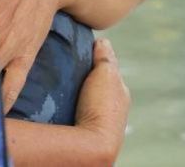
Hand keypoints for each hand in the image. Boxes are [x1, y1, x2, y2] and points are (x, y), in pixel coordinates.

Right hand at [75, 39, 130, 163]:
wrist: (93, 144)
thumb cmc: (101, 107)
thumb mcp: (105, 73)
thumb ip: (105, 57)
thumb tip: (103, 40)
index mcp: (121, 91)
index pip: (110, 69)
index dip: (98, 58)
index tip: (82, 50)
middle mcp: (116, 106)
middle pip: (100, 84)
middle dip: (88, 76)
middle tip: (69, 67)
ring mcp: (104, 120)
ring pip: (91, 98)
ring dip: (81, 92)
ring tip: (63, 85)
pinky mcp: (90, 130)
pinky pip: (83, 111)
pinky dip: (77, 104)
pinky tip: (65, 102)